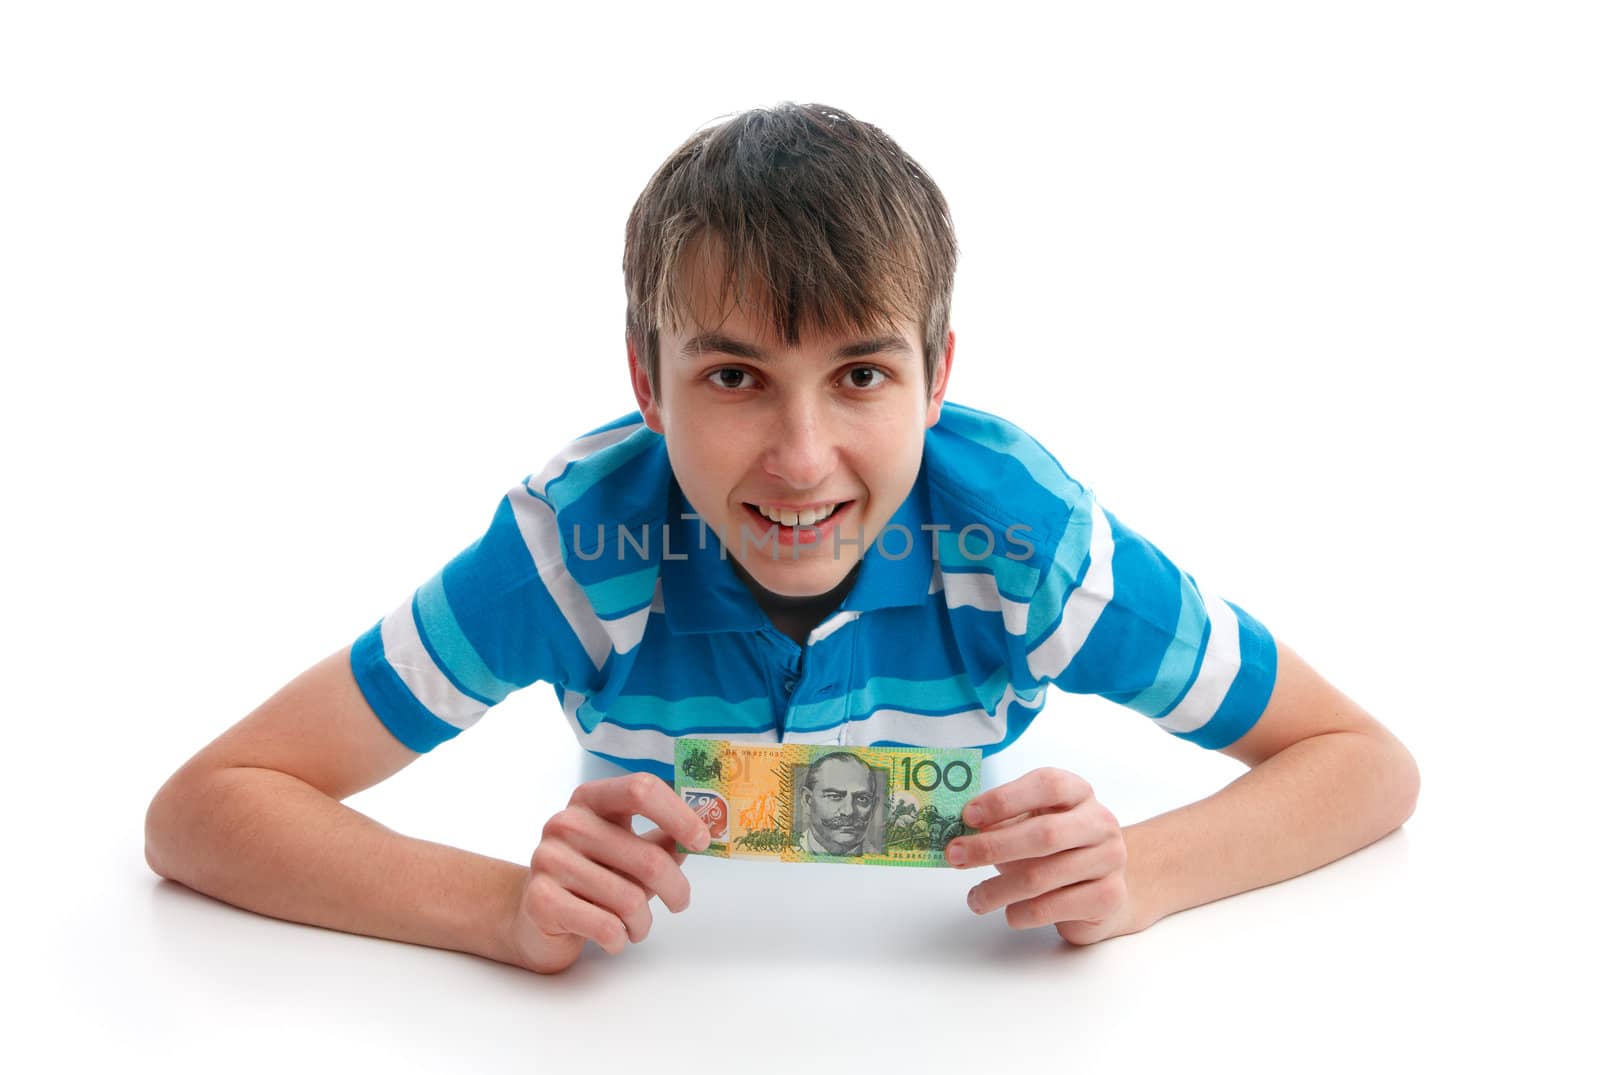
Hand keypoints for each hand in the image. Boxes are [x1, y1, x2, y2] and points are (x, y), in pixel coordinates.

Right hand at [504, 772, 710, 973]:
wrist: (533, 917)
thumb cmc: (591, 879)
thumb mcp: (626, 851)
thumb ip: (662, 839)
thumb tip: (704, 832)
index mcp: (590, 799)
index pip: (641, 790)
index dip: (679, 815)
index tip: (702, 841)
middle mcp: (565, 823)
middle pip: (647, 858)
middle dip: (676, 888)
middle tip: (681, 902)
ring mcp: (548, 859)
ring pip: (629, 900)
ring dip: (643, 922)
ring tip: (635, 925)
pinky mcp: (541, 900)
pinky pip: (606, 926)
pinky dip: (620, 939)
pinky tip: (613, 936)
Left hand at [945, 767, 1141, 945]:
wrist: (1099, 889)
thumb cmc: (1055, 851)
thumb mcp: (1027, 826)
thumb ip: (1000, 823)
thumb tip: (958, 835)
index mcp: (1078, 793)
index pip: (1047, 785)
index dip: (1005, 799)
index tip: (968, 816)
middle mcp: (1099, 822)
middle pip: (1044, 833)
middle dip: (992, 847)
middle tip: (956, 856)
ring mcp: (1109, 860)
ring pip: (1043, 876)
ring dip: (998, 889)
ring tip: (975, 899)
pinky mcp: (1108, 897)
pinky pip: (1053, 907)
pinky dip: (1021, 913)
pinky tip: (1009, 913)